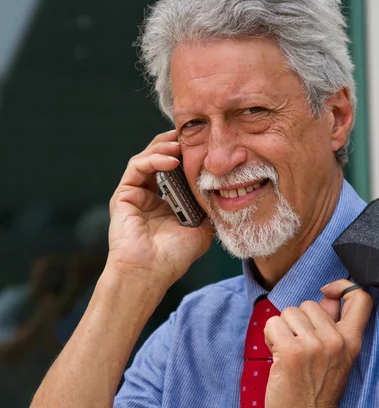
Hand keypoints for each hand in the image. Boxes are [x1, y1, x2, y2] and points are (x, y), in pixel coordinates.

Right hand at [107, 130, 213, 292]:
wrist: (151, 272)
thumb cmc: (174, 257)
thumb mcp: (202, 229)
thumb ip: (208, 209)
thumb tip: (225, 193)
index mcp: (167, 201)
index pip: (177, 169)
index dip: (188, 155)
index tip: (205, 144)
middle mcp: (150, 195)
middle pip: (160, 157)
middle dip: (175, 143)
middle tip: (192, 134)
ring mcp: (135, 194)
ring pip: (147, 157)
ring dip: (164, 146)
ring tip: (181, 144)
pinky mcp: (123, 195)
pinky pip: (137, 167)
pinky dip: (154, 159)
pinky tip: (171, 160)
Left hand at [264, 279, 372, 407]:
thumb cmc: (318, 389)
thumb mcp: (337, 356)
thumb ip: (333, 324)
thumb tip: (327, 296)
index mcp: (351, 341)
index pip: (360, 298)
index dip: (343, 286)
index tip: (328, 292)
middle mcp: (335, 340)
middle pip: (310, 304)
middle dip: (299, 321)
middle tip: (300, 346)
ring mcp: (313, 345)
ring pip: (289, 312)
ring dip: (283, 329)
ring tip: (289, 352)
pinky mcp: (291, 350)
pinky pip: (273, 324)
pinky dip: (270, 337)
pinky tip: (277, 354)